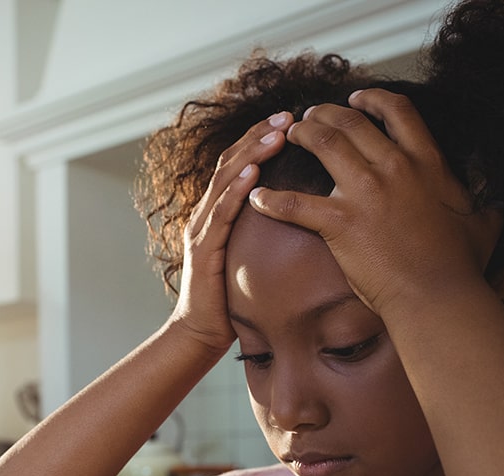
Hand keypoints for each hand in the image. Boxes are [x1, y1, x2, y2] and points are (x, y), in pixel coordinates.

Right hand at [170, 111, 291, 352]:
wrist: (202, 332)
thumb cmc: (232, 296)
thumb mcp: (253, 253)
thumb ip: (266, 229)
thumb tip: (303, 211)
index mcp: (218, 211)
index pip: (238, 162)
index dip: (261, 138)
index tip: (290, 119)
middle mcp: (206, 213)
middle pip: (231, 161)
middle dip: (259, 135)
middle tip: (288, 115)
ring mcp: (201, 229)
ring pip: (224, 180)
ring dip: (251, 154)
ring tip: (275, 135)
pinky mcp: (202, 250)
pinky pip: (220, 214)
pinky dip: (236, 191)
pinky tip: (253, 174)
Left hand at [248, 89, 501, 317]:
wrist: (438, 295)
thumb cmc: (460, 267)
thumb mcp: (482, 228)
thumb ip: (487, 213)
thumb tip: (500, 211)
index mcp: (427, 163)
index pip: (398, 112)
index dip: (372, 100)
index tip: (354, 100)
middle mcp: (394, 167)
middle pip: (351, 122)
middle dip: (325, 114)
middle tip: (309, 116)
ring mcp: (365, 192)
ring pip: (323, 144)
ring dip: (301, 134)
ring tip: (286, 136)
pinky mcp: (340, 222)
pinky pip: (295, 204)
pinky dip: (271, 200)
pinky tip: (256, 198)